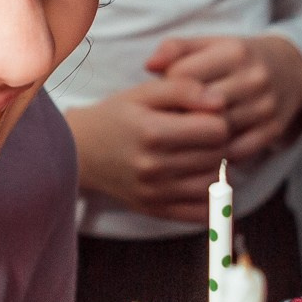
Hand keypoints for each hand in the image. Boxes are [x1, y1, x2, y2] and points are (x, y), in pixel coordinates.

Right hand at [67, 74, 230, 220]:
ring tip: (202, 155)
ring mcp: (155, 193)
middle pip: (218, 156)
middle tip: (204, 134)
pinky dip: (212, 200)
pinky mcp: (156, 209)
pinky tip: (202, 181)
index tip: (204, 116)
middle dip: (219, 142)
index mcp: (153, 132)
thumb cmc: (116, 117)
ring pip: (214, 184)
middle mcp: (154, 166)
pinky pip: (201, 213)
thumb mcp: (144, 92)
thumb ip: (183, 89)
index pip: (217, 130)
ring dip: (216, 168)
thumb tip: (220, 102)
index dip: (218, 119)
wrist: (80, 151)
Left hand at [147, 33, 301, 163]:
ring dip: (194, 140)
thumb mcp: (211, 44)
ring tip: (177, 141)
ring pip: (218, 132)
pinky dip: (216, 155)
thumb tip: (149, 66)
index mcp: (234, 51)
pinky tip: (202, 152)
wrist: (293, 70)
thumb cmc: (238, 59)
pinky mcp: (272, 131)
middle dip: (178, 117)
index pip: (185, 75)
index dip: (166, 88)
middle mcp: (253, 78)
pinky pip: (237, 152)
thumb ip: (176, 49)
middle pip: (202, 107)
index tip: (162, 97)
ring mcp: (265, 107)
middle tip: (163, 126)